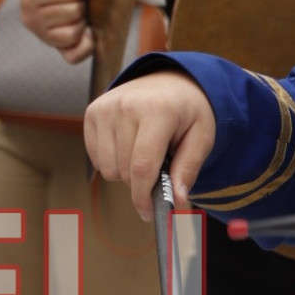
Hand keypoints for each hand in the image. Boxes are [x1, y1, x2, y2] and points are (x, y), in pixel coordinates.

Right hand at [22, 0, 95, 61]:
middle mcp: (29, 18)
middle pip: (74, 12)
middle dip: (81, 2)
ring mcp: (42, 37)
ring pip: (75, 33)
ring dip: (82, 20)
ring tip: (75, 9)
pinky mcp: (56, 50)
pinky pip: (75, 55)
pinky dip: (86, 44)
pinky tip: (84, 29)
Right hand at [85, 71, 217, 222]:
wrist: (169, 80)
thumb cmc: (188, 111)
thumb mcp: (202, 136)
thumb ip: (189, 169)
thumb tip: (177, 201)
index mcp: (158, 110)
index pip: (142, 166)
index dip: (143, 197)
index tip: (149, 214)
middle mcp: (126, 106)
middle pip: (124, 172)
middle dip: (141, 182)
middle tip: (159, 167)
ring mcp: (105, 108)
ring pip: (108, 168)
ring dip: (125, 172)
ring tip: (144, 151)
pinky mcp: (92, 112)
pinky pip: (96, 158)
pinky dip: (112, 160)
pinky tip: (128, 145)